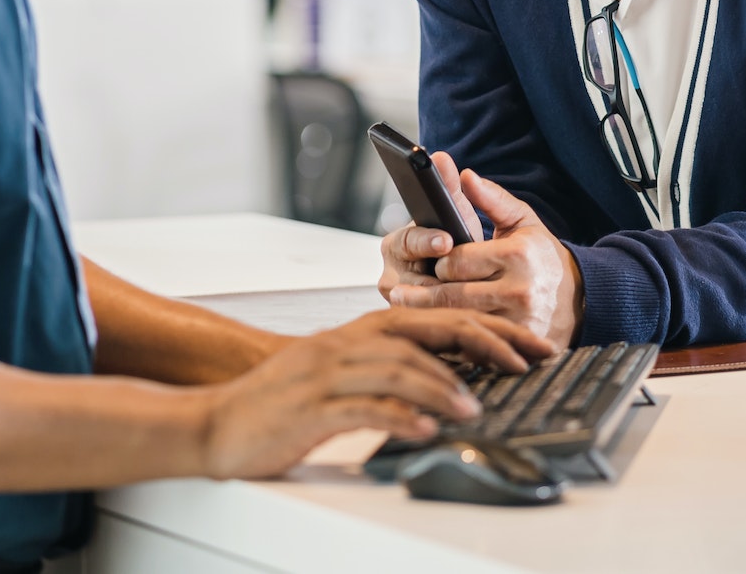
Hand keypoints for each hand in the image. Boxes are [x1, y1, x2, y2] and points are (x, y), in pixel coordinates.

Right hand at [195, 308, 552, 478]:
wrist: (216, 422)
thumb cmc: (280, 404)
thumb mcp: (339, 377)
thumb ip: (385, 371)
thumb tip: (449, 381)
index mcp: (360, 333)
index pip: (436, 317)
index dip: (488, 328)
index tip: (529, 346)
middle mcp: (348, 344)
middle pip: (428, 329)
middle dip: (484, 343)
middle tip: (525, 361)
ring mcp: (329, 374)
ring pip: (399, 367)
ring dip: (445, 385)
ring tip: (476, 405)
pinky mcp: (312, 408)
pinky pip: (364, 408)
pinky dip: (400, 417)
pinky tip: (427, 429)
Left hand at [386, 168, 583, 349]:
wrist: (581, 299)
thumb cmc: (543, 256)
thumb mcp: (523, 221)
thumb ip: (492, 198)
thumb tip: (464, 175)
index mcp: (517, 254)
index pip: (457, 261)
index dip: (439, 262)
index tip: (429, 263)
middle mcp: (519, 289)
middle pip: (452, 294)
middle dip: (425, 293)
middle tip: (400, 292)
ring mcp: (519, 322)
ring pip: (460, 321)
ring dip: (432, 318)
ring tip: (407, 312)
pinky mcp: (519, 345)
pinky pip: (476, 344)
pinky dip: (455, 340)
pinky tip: (439, 336)